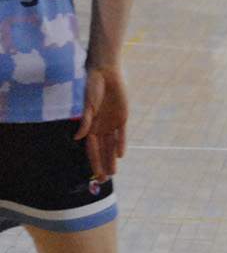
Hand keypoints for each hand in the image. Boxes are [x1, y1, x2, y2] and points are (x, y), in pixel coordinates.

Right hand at [75, 65, 127, 179]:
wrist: (106, 73)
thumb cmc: (92, 87)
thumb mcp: (88, 104)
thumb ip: (85, 121)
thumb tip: (77, 138)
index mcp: (89, 126)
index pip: (91, 149)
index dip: (94, 162)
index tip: (95, 174)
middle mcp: (100, 127)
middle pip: (102, 150)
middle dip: (103, 164)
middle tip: (104, 179)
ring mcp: (111, 123)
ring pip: (111, 145)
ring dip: (111, 158)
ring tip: (113, 172)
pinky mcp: (122, 117)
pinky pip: (121, 134)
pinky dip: (121, 143)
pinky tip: (120, 155)